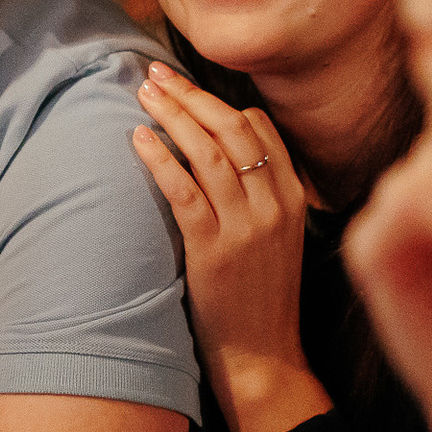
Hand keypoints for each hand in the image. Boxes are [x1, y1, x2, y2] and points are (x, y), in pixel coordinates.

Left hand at [131, 61, 325, 431]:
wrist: (262, 357)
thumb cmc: (260, 296)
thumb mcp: (276, 237)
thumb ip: (260, 194)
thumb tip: (222, 151)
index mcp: (293, 198)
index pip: (261, 129)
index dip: (219, 100)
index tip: (184, 83)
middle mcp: (275, 205)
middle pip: (232, 129)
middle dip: (190, 95)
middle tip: (154, 75)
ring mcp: (246, 226)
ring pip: (207, 151)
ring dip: (171, 116)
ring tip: (142, 94)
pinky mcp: (214, 249)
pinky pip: (184, 189)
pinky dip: (159, 158)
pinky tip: (138, 139)